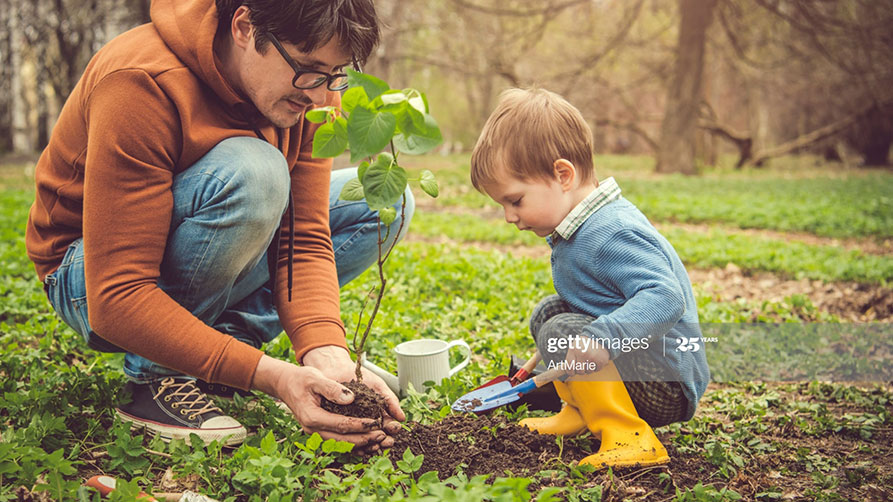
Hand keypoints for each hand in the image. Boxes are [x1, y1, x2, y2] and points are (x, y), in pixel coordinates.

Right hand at [252, 354, 392, 452]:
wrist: (286, 384)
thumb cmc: (301, 379)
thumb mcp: (316, 378)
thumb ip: (332, 388)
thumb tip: (350, 398)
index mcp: (312, 417)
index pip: (341, 425)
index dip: (361, 425)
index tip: (377, 423)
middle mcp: (312, 429)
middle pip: (342, 440)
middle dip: (363, 439)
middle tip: (382, 436)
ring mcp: (315, 433)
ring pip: (340, 445)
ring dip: (360, 445)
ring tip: (378, 442)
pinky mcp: (319, 432)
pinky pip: (337, 443)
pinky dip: (352, 445)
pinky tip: (367, 444)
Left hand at [564, 336, 610, 377]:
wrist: (599, 337)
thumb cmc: (584, 344)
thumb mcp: (574, 346)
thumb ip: (570, 358)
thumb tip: (568, 372)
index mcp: (573, 349)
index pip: (569, 366)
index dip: (570, 372)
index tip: (572, 373)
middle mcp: (582, 353)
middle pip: (579, 371)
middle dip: (581, 370)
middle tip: (583, 365)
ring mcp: (592, 357)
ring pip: (588, 372)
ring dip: (589, 368)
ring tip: (590, 360)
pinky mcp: (601, 360)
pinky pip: (596, 370)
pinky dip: (596, 367)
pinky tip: (595, 360)